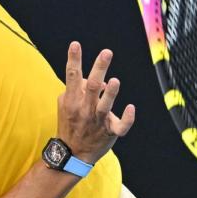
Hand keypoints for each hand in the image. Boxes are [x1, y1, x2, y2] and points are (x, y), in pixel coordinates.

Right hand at [57, 41, 135, 164]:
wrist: (72, 153)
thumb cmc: (70, 123)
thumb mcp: (66, 104)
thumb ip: (78, 88)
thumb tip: (100, 79)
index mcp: (72, 100)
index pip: (72, 75)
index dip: (73, 59)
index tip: (75, 44)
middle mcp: (84, 109)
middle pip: (92, 86)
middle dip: (99, 68)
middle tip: (106, 52)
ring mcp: (97, 121)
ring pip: (105, 106)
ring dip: (110, 94)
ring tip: (114, 81)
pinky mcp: (110, 132)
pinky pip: (121, 126)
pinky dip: (127, 118)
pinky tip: (131, 108)